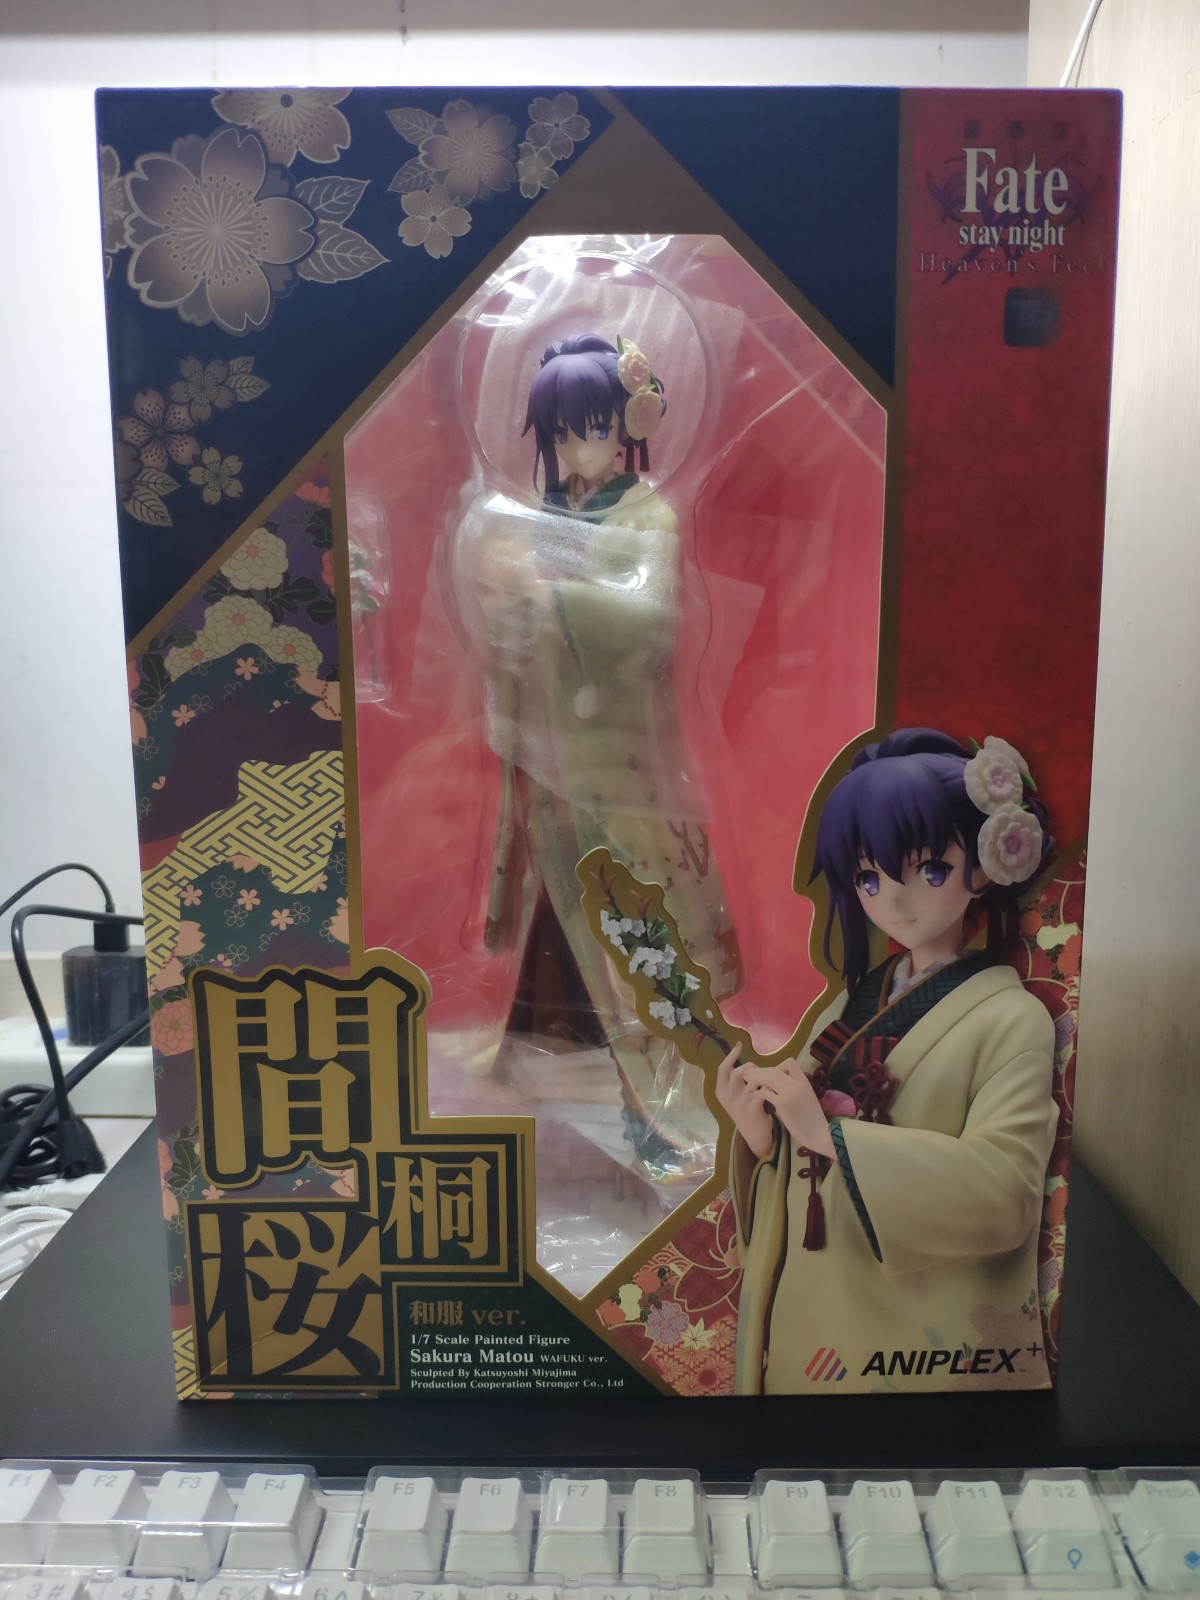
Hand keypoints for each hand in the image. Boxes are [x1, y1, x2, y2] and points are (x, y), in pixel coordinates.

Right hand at [715, 1043, 776, 1160]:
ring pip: (751, 1080)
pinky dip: (769, 1086)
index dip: (731, 1055)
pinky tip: (774, 1088)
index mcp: (721, 1091)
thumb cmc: (747, 1110)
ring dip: (762, 1077)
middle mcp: (727, 1097)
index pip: (722, 1068)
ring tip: (768, 1080)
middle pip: (737, 1072)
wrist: (755, 1134)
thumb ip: (737, 1081)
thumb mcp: (736, 1096)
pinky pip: (762, 1089)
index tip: (739, 1044)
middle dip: (751, 1067)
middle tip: (759, 1070)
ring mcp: (739, 1103)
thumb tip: (746, 1062)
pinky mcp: (752, 1108)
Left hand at [737, 1058, 835, 1159]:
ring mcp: (791, 1093)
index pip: (789, 1063)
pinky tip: (752, 1095)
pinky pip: (766, 1093)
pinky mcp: (784, 1104)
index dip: (775, 1066)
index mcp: (804, 1081)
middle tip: (747, 1072)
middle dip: (759, 1070)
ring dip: (755, 1078)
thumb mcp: (809, 1097)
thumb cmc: (814, 1119)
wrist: (821, 1135)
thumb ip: (797, 1088)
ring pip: (769, 1078)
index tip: (766, 1073)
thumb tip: (784, 1084)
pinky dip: (757, 1092)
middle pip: (774, 1070)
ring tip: (745, 1080)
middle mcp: (798, 1084)